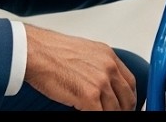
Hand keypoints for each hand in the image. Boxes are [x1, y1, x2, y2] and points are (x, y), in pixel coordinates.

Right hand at [22, 25, 137, 110]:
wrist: (36, 52)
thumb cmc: (51, 51)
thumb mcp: (84, 52)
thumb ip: (97, 66)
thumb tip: (102, 82)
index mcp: (108, 56)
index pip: (129, 82)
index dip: (129, 97)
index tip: (125, 104)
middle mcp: (108, 68)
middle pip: (126, 98)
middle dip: (123, 109)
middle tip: (115, 113)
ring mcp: (101, 82)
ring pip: (115, 109)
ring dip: (109, 113)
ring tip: (99, 112)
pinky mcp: (89, 96)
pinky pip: (101, 114)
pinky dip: (98, 115)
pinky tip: (87, 113)